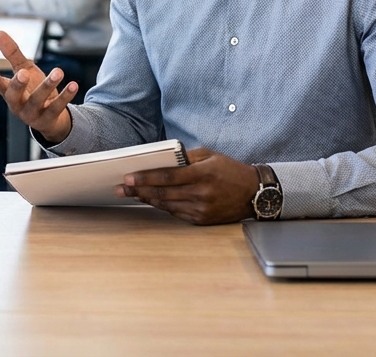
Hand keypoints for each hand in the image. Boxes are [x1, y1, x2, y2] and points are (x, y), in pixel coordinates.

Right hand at [0, 31, 77, 143]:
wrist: (49, 119)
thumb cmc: (32, 90)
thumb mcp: (23, 69)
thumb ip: (11, 53)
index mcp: (9, 92)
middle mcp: (18, 104)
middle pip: (14, 96)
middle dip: (18, 85)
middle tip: (22, 73)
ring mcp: (32, 113)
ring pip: (37, 100)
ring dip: (47, 86)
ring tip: (58, 72)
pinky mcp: (48, 119)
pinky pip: (57, 107)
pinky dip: (65, 96)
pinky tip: (73, 85)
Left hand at [115, 148, 260, 224]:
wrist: (254, 193)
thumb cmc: (230, 170)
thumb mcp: (210, 155)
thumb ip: (186, 157)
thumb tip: (163, 158)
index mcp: (202, 174)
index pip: (167, 176)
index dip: (146, 178)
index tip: (129, 176)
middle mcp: (200, 193)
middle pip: (162, 193)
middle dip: (138, 190)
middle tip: (121, 187)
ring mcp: (201, 209)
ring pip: (166, 205)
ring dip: (146, 199)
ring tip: (130, 194)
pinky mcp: (202, 220)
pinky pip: (176, 213)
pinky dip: (162, 206)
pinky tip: (150, 201)